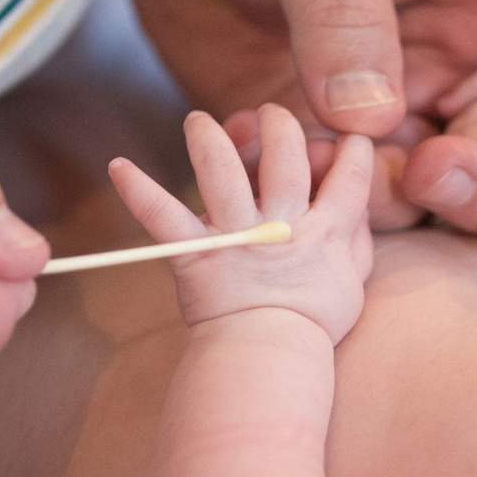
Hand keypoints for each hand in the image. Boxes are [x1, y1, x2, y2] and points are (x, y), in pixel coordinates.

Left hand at [109, 105, 374, 343]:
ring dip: (209, 139)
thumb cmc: (310, 324)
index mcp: (323, 231)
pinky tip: (118, 166)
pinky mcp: (196, 254)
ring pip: (223, 172)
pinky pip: (163, 217)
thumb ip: (357, 239)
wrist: (269, 360)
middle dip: (280, 126)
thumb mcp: (352, 283)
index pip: (347, 178)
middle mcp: (280, 224)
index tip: (351, 136)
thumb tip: (359, 204)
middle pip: (285, 157)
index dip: (352, 151)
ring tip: (198, 121)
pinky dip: (140, 191)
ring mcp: (236, 236)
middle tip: (271, 115)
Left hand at [120, 0, 476, 218]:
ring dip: (394, 195)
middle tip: (432, 170)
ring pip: (435, 189)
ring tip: (326, 159)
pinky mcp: (323, 140)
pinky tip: (254, 134)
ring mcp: (394, 108)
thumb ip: (350, 15)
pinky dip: (307, 188)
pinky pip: (339, 192)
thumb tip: (371, 117)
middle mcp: (461, 61)